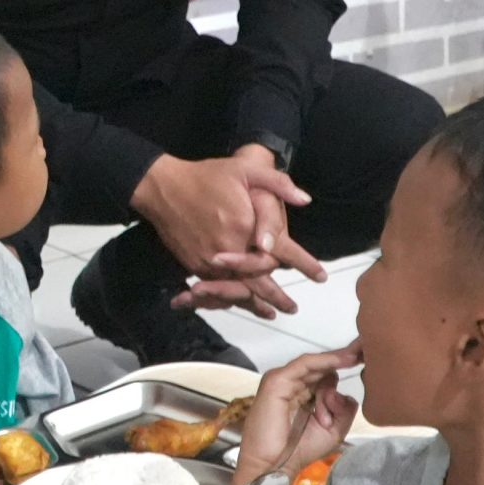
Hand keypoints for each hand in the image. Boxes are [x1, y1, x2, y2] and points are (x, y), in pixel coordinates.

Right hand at [165, 152, 326, 318]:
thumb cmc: (206, 176)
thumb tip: (305, 200)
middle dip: (277, 297)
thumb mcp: (245, 170)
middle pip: (259, 281)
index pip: (280, 253)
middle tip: (292, 308)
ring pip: (238, 289)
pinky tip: (241, 302)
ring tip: (271, 314)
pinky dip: (231, 298)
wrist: (162, 188)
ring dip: (255, 304)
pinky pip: (217, 288)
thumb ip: (278, 184)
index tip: (321, 276)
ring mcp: (210, 261)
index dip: (303, 265)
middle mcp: (229, 250)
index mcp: (246, 228)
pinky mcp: (195, 265)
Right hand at [233, 346, 359, 484]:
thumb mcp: (334, 431)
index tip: (368, 357)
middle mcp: (294, 385)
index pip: (325, 375)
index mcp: (304, 395)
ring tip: (355, 361)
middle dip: (344, 364)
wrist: (273, 466)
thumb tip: (342, 393)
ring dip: (334, 374)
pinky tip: (343, 359)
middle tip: (364, 357)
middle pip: (323, 368)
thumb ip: (345, 410)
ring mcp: (284, 380)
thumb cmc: (299, 450)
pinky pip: (305, 364)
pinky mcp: (277, 380)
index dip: (345, 365)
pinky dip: (325, 360)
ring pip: (316, 367)